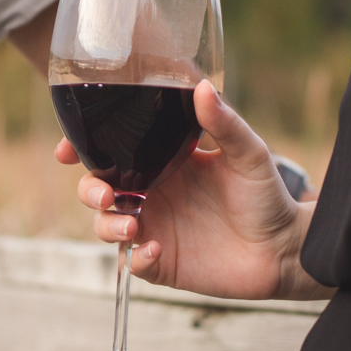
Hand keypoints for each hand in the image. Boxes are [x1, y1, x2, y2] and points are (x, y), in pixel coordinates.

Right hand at [58, 80, 331, 300]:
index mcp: (163, 162)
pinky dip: (136, 257)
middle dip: (89, 190)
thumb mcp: (248, 154)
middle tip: (105, 194)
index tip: (65, 151)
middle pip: (98, 189)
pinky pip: (133, 261)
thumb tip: (202, 86)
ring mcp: (155, 228)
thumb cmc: (268, 196)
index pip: (111, 151)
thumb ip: (224, 124)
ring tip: (133, 226)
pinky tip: (155, 249)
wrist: (286, 250)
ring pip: (106, 226)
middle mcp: (152, 194)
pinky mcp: (162, 263)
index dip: (81, 150)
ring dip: (107, 226)